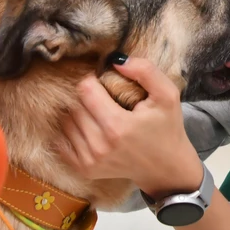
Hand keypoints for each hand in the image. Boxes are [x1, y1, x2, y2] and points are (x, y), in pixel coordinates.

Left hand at [60, 57, 202, 197]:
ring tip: (98, 112)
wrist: (166, 167)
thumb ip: (145, 71)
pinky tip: (88, 126)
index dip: (94, 80)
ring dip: (78, 112)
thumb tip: (115, 60)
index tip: (105, 83)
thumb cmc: (167, 128)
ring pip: (66, 121)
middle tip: (104, 98)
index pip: (85, 90)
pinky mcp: (84, 169)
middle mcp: (99, 145)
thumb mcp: (167, 95)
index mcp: (117, 126)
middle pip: (75, 105)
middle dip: (86, 96)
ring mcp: (89, 160)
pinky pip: (62, 141)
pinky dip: (71, 130)